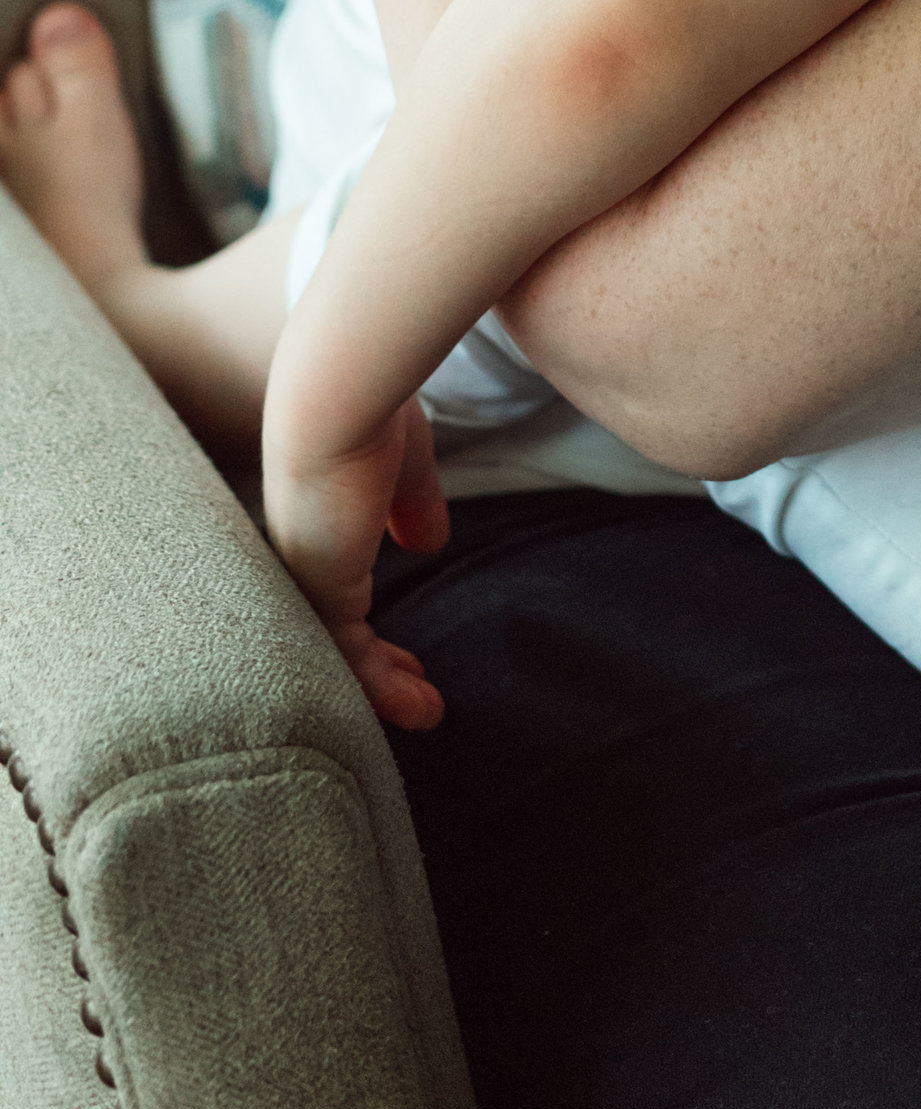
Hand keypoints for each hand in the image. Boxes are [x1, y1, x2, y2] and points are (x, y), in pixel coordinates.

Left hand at [261, 391, 449, 733]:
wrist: (337, 396)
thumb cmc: (372, 412)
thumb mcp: (405, 465)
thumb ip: (412, 503)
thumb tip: (429, 543)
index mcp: (317, 523)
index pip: (336, 588)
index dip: (369, 624)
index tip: (404, 650)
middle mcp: (303, 555)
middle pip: (332, 630)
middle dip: (373, 667)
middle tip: (412, 687)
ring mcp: (308, 575)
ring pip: (338, 654)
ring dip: (382, 689)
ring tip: (424, 712)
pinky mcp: (322, 589)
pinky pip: (349, 658)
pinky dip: (381, 689)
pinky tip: (418, 702)